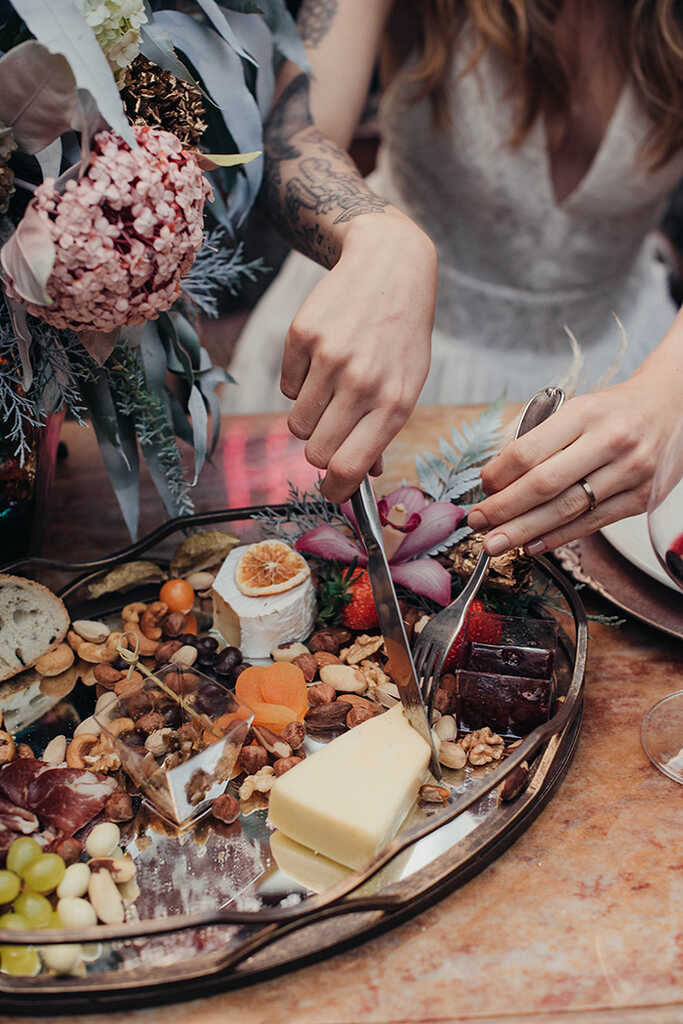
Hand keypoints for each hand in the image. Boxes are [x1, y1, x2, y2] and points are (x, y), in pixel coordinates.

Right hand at [281, 210, 436, 501]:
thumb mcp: (408, 383)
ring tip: (331, 388)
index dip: (336, 487)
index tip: (332, 489)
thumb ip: (382, 431)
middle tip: (331, 430)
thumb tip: (361, 475)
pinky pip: (286, 387)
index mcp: (394, 402)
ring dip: (309, 415)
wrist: (389, 266)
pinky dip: (300, 381)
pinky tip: (323, 356)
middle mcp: (362, 382)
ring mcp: (330, 357)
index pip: (350, 466)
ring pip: (296, 423)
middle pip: (315, 451)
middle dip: (319, 449)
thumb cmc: (401, 335)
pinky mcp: (301, 335)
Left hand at [467, 370, 681, 555]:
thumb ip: (542, 441)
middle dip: (504, 509)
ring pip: (567, 509)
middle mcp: (610, 441)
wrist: (670, 407)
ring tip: (496, 543)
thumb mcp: (576, 409)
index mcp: (585, 413)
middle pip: (544, 485)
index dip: (499, 475)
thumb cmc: (613, 411)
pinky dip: (558, 537)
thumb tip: (498, 482)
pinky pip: (592, 523)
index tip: (482, 488)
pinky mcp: (641, 498)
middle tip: (478, 524)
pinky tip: (532, 544)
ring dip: (525, 530)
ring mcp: (629, 472)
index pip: (529, 450)